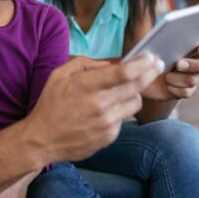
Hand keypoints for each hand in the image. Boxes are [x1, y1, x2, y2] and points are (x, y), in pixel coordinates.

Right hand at [23, 53, 163, 162]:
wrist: (41, 140)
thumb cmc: (50, 105)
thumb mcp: (59, 75)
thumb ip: (84, 64)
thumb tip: (109, 64)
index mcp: (86, 85)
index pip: (124, 73)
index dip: (142, 64)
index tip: (151, 57)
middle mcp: (99, 104)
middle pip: (136, 86)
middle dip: (150, 73)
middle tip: (156, 65)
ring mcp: (106, 122)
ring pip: (135, 103)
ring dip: (134, 93)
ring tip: (126, 90)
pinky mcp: (109, 136)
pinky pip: (124, 119)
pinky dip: (119, 112)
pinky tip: (106, 112)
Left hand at [141, 35, 198, 100]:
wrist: (136, 74)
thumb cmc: (146, 49)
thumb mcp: (144, 31)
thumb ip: (147, 14)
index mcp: (196, 43)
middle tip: (181, 61)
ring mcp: (193, 77)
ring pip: (198, 79)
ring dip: (184, 76)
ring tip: (169, 72)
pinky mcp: (184, 91)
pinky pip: (187, 92)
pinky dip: (176, 88)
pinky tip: (166, 83)